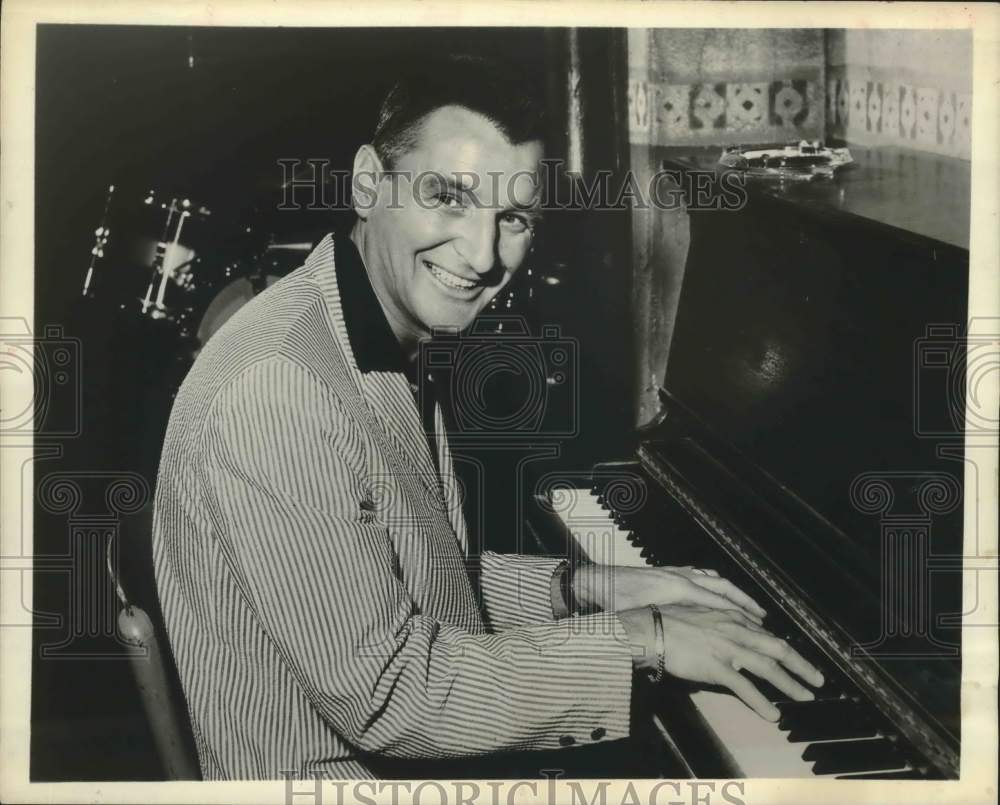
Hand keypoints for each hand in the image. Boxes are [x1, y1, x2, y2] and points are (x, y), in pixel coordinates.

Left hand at [574, 564, 766, 622]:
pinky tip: (717, 593)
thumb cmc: (615, 604)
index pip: (717, 600)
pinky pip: (698, 574)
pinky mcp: (666, 572)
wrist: (595, 581)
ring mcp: (674, 572)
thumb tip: (686, 649)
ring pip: (712, 578)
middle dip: (744, 601)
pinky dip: (713, 583)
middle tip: (762, 617)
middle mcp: (680, 577)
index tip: (759, 626)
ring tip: (747, 607)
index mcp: (677, 588)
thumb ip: (665, 631)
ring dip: (731, 592)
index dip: (739, 612)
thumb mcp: (641, 619)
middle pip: (721, 587)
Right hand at [617, 604, 824, 720]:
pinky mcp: (715, 667)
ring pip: (767, 667)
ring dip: (790, 684)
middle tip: (818, 680)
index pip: (766, 635)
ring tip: (805, 697)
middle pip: (777, 648)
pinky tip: (772, 714)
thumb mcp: (701, 616)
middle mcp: (734, 631)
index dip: (785, 650)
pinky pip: (744, 687)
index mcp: (732, 619)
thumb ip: (721, 624)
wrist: (651, 628)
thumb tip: (734, 636)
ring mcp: (726, 649)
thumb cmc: (669, 622)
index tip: (797, 660)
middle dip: (801, 665)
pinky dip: (761, 701)